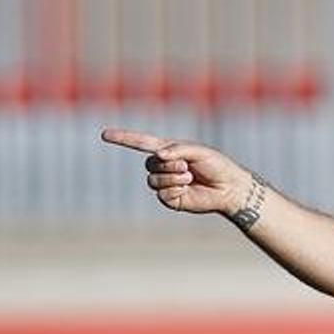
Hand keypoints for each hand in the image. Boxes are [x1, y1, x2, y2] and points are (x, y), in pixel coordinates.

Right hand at [100, 128, 250, 215]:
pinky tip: (188, 187)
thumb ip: (179, 149)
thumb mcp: (199, 151)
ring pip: (153, 180)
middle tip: (187, 166)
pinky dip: (174, 189)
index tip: (105, 135)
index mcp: (169, 151)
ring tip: (189, 176)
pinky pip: (162, 194)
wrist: (229, 187)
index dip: (123, 139)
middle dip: (168, 164)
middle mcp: (164, 167)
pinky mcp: (170, 199)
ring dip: (171, 177)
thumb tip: (158, 155)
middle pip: (149, 164)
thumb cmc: (217, 165)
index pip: (141, 143)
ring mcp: (166, 183)